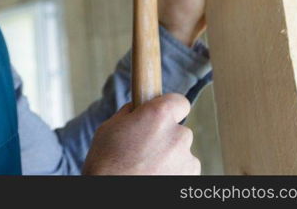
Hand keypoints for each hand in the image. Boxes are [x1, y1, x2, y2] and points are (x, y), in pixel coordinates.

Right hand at [82, 93, 199, 174]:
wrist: (111, 196)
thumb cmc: (106, 163)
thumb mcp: (111, 127)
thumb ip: (131, 114)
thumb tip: (138, 109)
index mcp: (159, 115)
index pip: (179, 101)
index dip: (170, 108)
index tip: (162, 115)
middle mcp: (178, 134)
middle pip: (179, 129)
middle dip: (165, 136)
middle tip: (145, 148)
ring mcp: (186, 159)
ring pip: (181, 151)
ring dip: (169, 156)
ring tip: (146, 167)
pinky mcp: (190, 178)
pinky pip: (185, 169)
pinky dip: (173, 172)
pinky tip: (154, 176)